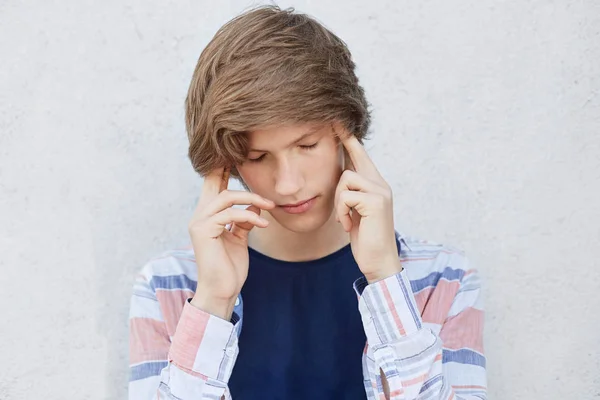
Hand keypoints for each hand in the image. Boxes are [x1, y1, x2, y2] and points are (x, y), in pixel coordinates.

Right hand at [188, 166, 275, 319]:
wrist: (222, 291)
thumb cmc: (230, 267)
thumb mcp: (240, 238)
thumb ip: (244, 221)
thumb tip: (255, 206)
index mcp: (207, 216)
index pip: (213, 186)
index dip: (222, 169)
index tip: (235, 156)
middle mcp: (199, 215)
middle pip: (213, 181)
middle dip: (228, 167)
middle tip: (245, 157)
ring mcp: (199, 222)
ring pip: (227, 196)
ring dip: (252, 198)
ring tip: (270, 206)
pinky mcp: (203, 232)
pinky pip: (230, 215)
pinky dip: (250, 217)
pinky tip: (263, 225)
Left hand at [334, 135, 402, 282]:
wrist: (378, 261)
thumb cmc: (365, 239)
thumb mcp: (356, 213)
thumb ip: (352, 195)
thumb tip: (341, 179)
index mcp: (376, 186)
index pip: (362, 158)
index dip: (351, 141)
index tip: (341, 123)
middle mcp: (381, 184)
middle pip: (356, 158)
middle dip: (347, 140)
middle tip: (335, 122)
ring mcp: (380, 191)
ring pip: (345, 178)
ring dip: (339, 201)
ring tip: (345, 219)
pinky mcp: (376, 201)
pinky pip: (346, 195)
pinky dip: (341, 212)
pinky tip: (348, 225)